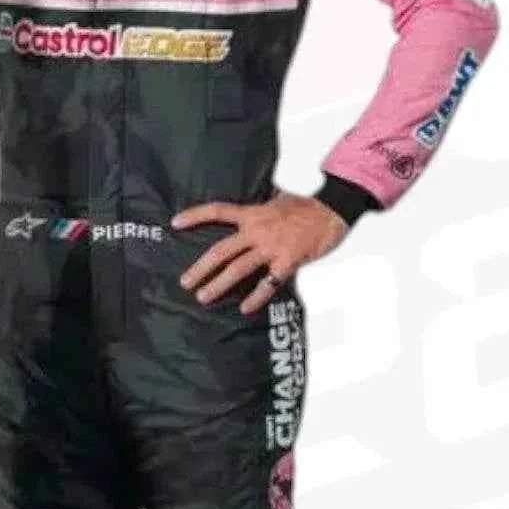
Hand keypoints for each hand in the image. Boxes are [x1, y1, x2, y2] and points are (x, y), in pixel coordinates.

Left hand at [173, 193, 349, 312]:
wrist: (333, 211)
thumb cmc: (307, 207)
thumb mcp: (278, 200)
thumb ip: (260, 206)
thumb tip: (250, 205)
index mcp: (253, 214)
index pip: (218, 211)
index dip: (195, 216)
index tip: (175, 223)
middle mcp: (258, 230)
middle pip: (221, 250)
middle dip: (201, 268)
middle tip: (185, 281)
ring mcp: (272, 247)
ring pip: (239, 268)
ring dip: (219, 284)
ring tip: (203, 297)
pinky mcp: (287, 261)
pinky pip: (268, 283)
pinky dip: (256, 297)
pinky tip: (245, 308)